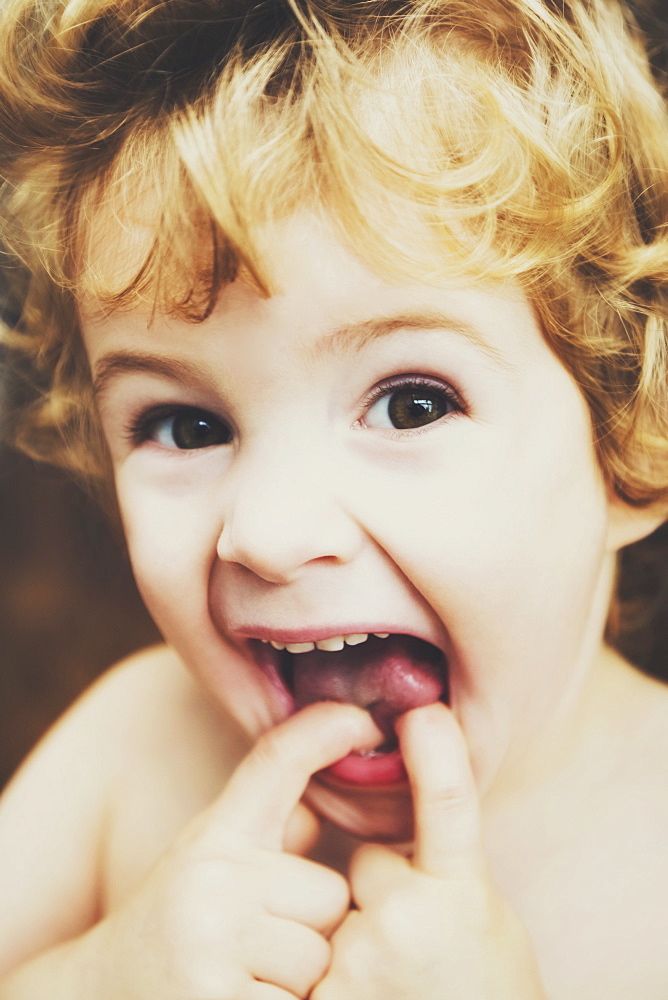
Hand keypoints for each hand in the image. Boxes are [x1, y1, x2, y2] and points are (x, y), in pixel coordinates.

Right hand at [90, 702, 381, 999]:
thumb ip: (276, 833)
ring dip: (297, 982)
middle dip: (310, 931)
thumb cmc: (173, 925)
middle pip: (330, 897)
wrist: (94, 994)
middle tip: (254, 947)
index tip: (362, 718)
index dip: (322, 733)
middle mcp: (209, 879)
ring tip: (244, 978)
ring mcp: (210, 943)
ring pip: (321, 958)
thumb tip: (342, 771)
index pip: (275, 763)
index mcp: (213, 837)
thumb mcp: (214, 863)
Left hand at [312, 703, 546, 999]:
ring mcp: (354, 963)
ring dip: (350, 932)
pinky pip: (315, 952)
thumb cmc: (486, 991)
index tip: (423, 715)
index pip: (446, 806)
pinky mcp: (321, 996)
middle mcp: (405, 925)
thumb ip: (451, 866)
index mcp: (462, 899)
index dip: (436, 755)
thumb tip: (412, 810)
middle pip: (367, 862)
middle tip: (414, 945)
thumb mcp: (486, 922)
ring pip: (336, 907)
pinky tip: (362, 988)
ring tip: (387, 981)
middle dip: (380, 890)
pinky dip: (329, 969)